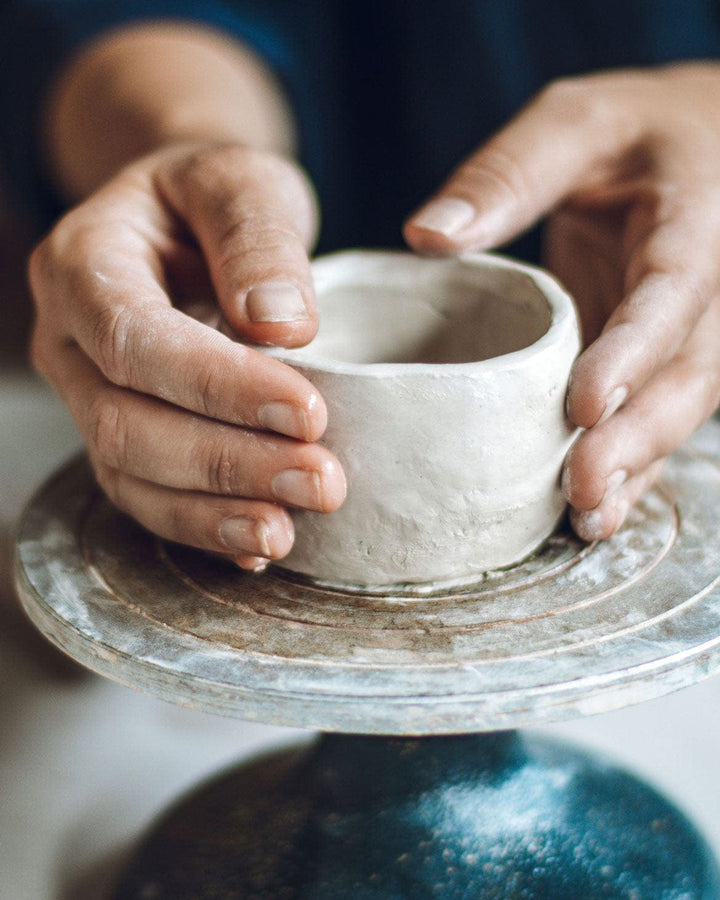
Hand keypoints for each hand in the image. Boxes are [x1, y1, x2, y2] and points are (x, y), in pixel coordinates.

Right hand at [30, 142, 345, 568]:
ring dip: (214, 512)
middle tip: (321, 482)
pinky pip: (146, 495)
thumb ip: (257, 239)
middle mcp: (69, 339)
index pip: (135, 338)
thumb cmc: (211, 196)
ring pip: (130, 475)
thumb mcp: (239, 182)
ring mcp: (86, 395)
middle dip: (227, 463)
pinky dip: (202, 526)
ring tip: (288, 531)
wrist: (185, 219)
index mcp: (83, 263)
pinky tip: (257, 543)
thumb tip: (283, 325)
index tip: (307, 413)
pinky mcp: (120, 435)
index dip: (218, 386)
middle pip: (127, 423)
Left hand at [404, 63, 719, 540]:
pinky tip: (596, 506)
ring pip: (681, 406)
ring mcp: (691, 329)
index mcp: (696, 219)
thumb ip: (508, 172)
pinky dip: (633, 463)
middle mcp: (709, 286)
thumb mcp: (574, 123)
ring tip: (590, 516)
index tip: (583, 405)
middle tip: (582, 487)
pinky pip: (658, 413)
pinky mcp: (664, 355)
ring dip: (639, 466)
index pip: (672, 291)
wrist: (701, 146)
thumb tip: (427, 234)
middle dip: (638, 435)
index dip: (633, 352)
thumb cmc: (633, 132)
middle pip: (688, 372)